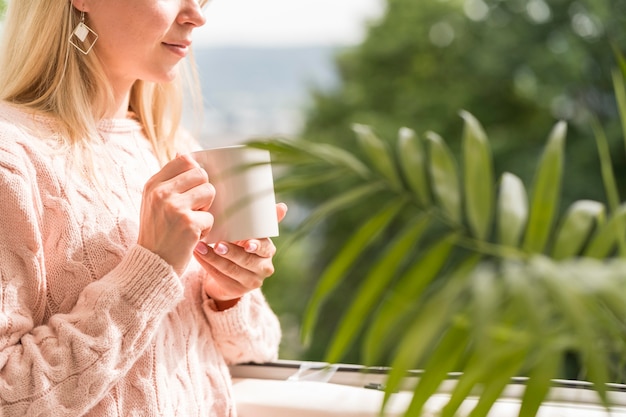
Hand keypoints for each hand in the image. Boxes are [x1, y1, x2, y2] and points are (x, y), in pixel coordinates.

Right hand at [137, 154, 214, 275]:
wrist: (152, 265)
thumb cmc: (157, 233)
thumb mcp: (153, 202)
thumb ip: (168, 181)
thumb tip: (184, 153)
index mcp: (153, 184)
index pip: (184, 160)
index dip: (195, 172)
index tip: (193, 187)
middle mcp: (161, 193)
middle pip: (201, 174)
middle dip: (203, 191)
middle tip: (194, 208)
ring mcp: (174, 207)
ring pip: (210, 192)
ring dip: (206, 209)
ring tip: (193, 221)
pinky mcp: (188, 223)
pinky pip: (211, 217)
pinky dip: (206, 229)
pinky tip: (192, 237)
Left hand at [194, 203, 287, 309]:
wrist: (234, 274)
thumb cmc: (242, 246)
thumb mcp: (253, 235)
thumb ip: (265, 222)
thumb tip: (283, 206)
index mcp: (268, 251)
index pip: (264, 248)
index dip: (255, 245)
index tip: (246, 242)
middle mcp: (263, 268)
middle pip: (246, 260)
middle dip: (231, 252)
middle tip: (217, 244)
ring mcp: (251, 282)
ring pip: (231, 270)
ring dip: (213, 257)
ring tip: (200, 247)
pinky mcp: (235, 290)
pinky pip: (219, 277)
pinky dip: (207, 265)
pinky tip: (198, 255)